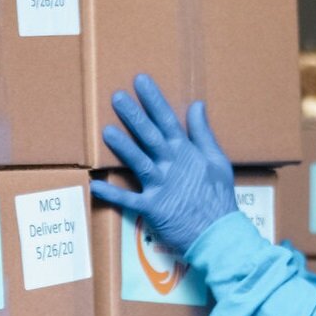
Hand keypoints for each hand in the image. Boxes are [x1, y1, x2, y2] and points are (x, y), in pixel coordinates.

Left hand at [90, 74, 236, 256]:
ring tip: (106, 131)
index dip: (153, 100)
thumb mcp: (218, 162)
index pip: (168, 121)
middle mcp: (171, 166)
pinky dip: (112, 194)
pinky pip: (128, 200)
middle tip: (116, 97)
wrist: (219, 234)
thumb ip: (203, 134)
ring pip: (138, 162)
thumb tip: (197, 105)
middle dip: (133, 116)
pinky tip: (96, 185)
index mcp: (186, 153)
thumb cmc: (219, 199)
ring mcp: (161, 187)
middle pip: (149, 136)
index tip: (140, 81)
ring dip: (122, 147)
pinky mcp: (152, 208)